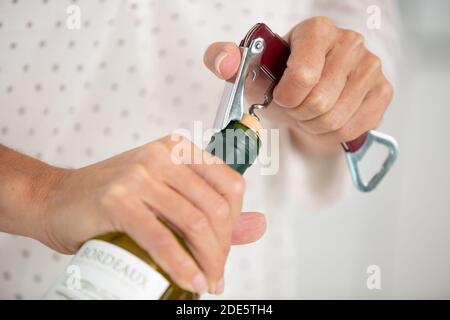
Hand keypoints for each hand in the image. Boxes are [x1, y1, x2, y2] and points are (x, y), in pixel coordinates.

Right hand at [37, 135, 265, 293]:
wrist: (55, 200)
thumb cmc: (111, 199)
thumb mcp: (166, 195)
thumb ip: (212, 209)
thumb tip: (258, 224)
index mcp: (178, 149)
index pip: (230, 184)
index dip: (235, 222)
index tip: (225, 247)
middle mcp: (161, 156)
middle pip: (215, 207)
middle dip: (221, 249)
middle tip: (216, 273)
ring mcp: (139, 176)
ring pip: (194, 223)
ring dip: (207, 261)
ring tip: (205, 281)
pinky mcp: (118, 200)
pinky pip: (162, 238)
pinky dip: (181, 265)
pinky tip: (190, 280)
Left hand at [203, 17, 392, 151]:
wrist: (308, 95)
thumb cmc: (281, 81)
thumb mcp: (251, 72)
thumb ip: (226, 60)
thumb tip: (222, 62)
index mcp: (316, 31)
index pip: (302, 74)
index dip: (285, 97)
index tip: (280, 97)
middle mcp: (349, 43)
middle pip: (319, 101)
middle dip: (298, 114)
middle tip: (294, 108)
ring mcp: (370, 67)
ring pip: (336, 119)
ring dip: (313, 125)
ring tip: (308, 114)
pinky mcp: (382, 92)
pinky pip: (353, 128)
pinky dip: (332, 133)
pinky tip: (326, 120)